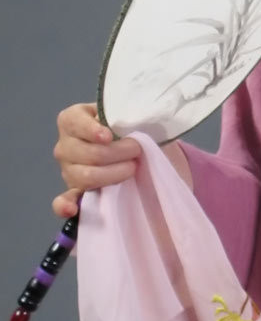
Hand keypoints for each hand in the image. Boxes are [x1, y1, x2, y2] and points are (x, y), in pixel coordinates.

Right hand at [51, 102, 142, 217]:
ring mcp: (67, 170)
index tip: (109, 136)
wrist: (126, 141)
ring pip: (86, 176)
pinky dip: (64, 206)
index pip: (74, 123)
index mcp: (71, 120)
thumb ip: (121, 115)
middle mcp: (64, 145)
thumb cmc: (123, 122)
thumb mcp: (120, 112)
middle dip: (118, 153)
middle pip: (88, 154)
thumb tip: (134, 125)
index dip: (92, 130)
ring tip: (132, 167)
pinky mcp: (73, 190)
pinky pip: (63, 200)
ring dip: (114, 174)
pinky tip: (72, 209)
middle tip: (138, 149)